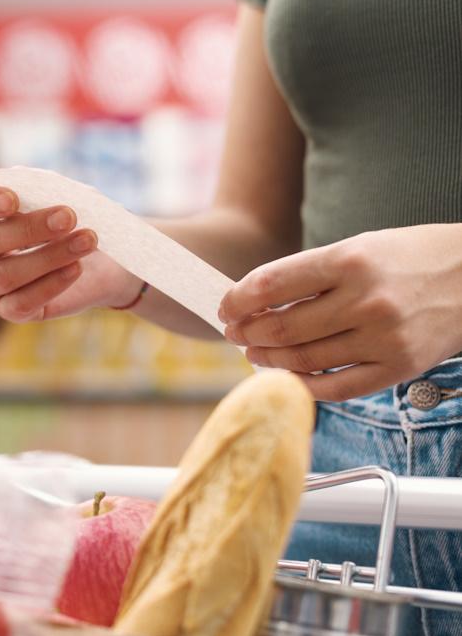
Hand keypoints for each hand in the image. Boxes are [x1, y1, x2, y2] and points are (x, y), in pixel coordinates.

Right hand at [0, 186, 142, 321]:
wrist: (99, 258)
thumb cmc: (68, 217)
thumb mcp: (56, 193)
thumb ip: (38, 189)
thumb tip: (31, 194)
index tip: (11, 199)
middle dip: (27, 228)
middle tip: (68, 217)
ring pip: (4, 274)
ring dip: (49, 255)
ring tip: (87, 239)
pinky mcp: (10, 310)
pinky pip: (22, 301)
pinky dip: (52, 283)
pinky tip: (76, 267)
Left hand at [220, 225, 461, 401]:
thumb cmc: (409, 258)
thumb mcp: (358, 248)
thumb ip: (308, 274)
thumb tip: (254, 302)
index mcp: (350, 260)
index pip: (272, 285)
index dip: (238, 301)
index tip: (226, 308)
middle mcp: (365, 299)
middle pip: (283, 328)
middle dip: (248, 334)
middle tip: (235, 334)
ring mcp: (383, 336)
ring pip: (304, 360)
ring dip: (269, 360)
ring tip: (255, 353)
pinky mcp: (398, 366)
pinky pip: (337, 387)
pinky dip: (305, 384)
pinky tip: (290, 375)